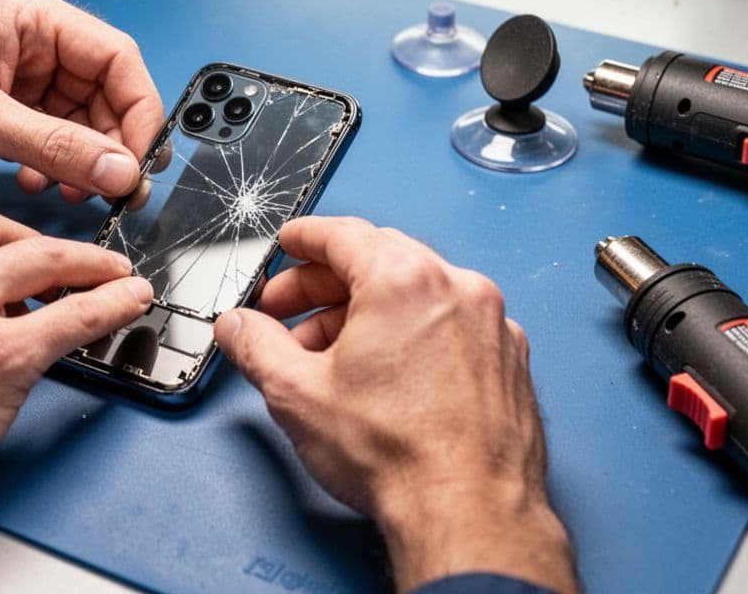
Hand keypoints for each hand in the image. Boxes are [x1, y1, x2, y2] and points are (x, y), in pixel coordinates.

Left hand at [0, 0, 162, 201]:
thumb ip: (55, 146)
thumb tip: (116, 168)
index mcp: (30, 16)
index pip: (116, 59)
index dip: (137, 112)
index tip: (140, 160)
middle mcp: (26, 40)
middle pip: (101, 92)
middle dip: (109, 145)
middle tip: (115, 189)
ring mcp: (9, 73)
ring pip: (74, 120)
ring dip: (79, 161)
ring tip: (73, 193)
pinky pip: (42, 135)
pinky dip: (49, 164)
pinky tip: (37, 184)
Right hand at [0, 209, 152, 591]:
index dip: (18, 238)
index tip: (36, 250)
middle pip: (19, 238)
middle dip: (61, 248)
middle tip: (87, 263)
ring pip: (53, 263)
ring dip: (95, 266)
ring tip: (115, 278)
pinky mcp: (5, 357)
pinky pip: (75, 318)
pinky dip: (112, 304)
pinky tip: (128, 302)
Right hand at [213, 217, 575, 593]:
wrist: (468, 513)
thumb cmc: (400, 457)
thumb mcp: (296, 394)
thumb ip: (255, 346)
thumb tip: (238, 328)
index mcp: (404, 280)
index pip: (343, 233)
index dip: (304, 239)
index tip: (289, 244)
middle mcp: (457, 289)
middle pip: (380, 260)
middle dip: (326, 285)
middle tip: (289, 312)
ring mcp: (492, 325)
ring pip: (418, 295)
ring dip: (368, 314)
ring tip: (330, 356)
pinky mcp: (509, 360)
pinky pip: (451, 327)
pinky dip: (415, 336)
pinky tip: (387, 376)